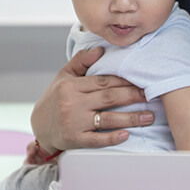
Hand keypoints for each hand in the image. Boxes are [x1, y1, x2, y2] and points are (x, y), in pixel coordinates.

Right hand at [31, 47, 153, 150]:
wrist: (39, 127)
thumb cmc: (54, 99)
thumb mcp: (63, 76)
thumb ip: (81, 61)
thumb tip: (100, 50)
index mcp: (71, 86)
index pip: (103, 81)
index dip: (124, 81)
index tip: (140, 80)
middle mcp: (72, 103)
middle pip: (109, 98)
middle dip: (132, 96)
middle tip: (149, 95)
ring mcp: (74, 123)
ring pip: (108, 119)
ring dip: (131, 118)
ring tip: (148, 117)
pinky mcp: (76, 140)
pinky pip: (98, 139)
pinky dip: (113, 138)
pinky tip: (126, 135)